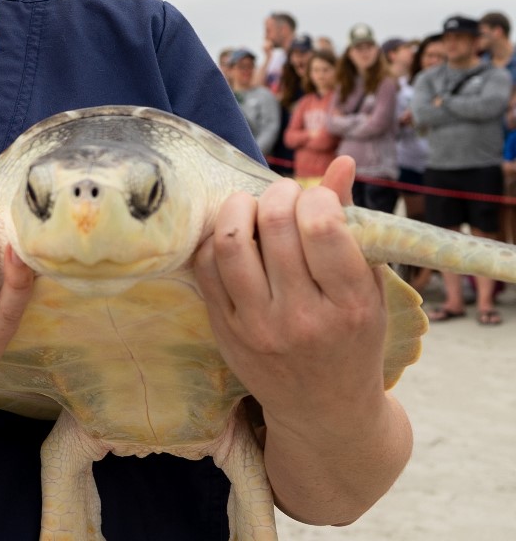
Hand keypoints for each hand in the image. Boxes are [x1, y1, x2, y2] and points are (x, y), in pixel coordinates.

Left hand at [191, 157, 388, 432]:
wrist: (324, 410)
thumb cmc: (351, 338)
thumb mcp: (366, 289)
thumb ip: (352, 226)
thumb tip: (339, 163)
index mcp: (351, 305)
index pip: (322, 229)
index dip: (313, 197)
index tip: (314, 197)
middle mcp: (304, 318)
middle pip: (274, 227)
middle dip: (276, 195)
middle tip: (281, 195)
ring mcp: (259, 327)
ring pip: (230, 243)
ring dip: (237, 208)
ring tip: (251, 206)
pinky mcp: (225, 331)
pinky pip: (205, 268)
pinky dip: (214, 238)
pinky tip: (231, 234)